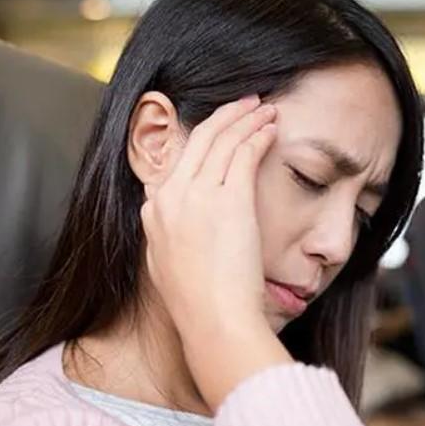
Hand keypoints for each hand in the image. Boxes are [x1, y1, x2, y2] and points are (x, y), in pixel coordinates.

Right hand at [140, 95, 292, 410]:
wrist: (213, 322)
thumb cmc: (199, 306)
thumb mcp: (166, 268)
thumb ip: (166, 239)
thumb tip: (175, 230)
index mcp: (153, 213)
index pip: (176, 162)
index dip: (201, 140)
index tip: (219, 132)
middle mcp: (170, 198)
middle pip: (197, 140)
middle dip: (223, 116)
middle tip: (245, 103)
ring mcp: (198, 196)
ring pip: (222, 139)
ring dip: (245, 118)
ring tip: (263, 108)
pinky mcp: (228, 200)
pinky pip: (244, 152)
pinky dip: (257, 134)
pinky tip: (271, 127)